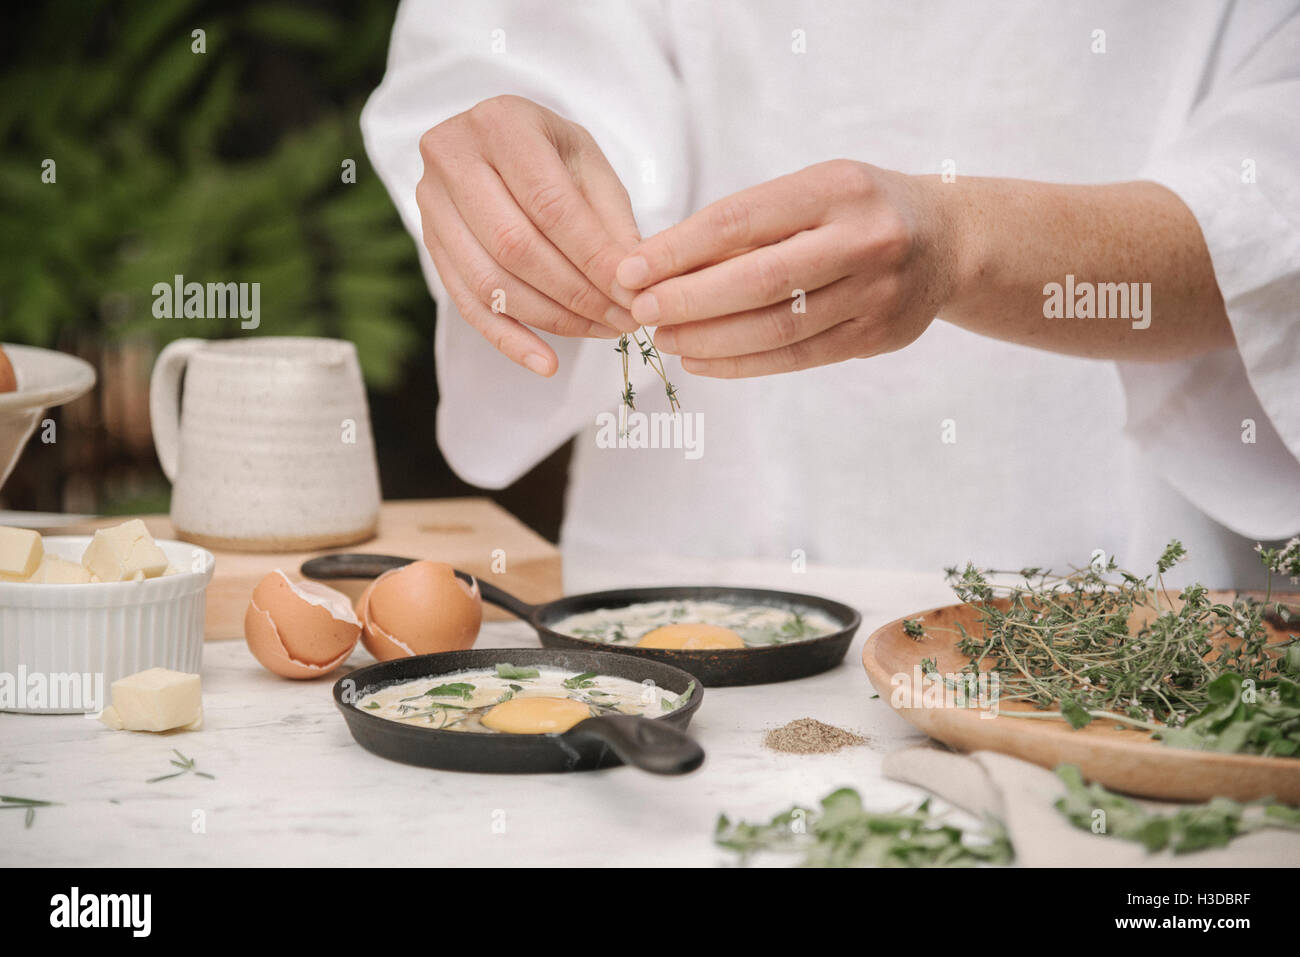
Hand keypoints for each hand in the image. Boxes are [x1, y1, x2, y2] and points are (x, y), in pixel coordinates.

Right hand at [417, 95, 639, 375]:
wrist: (493, 143)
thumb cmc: (550, 152)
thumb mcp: (588, 165)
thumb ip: (610, 219)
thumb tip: (634, 282)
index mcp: (499, 123)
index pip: (550, 205)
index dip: (594, 257)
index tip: (635, 293)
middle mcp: (451, 157)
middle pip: (515, 247)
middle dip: (577, 293)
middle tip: (623, 320)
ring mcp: (430, 203)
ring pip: (490, 282)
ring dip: (551, 319)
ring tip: (601, 332)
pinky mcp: (428, 244)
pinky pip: (467, 305)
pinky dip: (509, 340)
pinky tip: (546, 364)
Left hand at [613, 160, 957, 376]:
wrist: (949, 241)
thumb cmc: (857, 209)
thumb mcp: (813, 190)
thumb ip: (750, 222)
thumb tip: (658, 262)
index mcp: (837, 188)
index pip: (742, 221)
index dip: (678, 250)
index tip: (631, 270)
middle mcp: (863, 239)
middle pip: (758, 280)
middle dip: (688, 299)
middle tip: (640, 311)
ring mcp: (875, 294)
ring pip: (776, 328)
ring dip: (708, 338)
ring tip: (665, 338)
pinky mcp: (876, 337)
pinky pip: (796, 358)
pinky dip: (741, 364)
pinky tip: (702, 360)